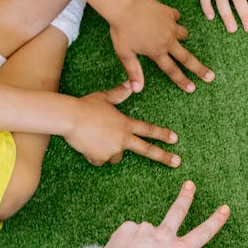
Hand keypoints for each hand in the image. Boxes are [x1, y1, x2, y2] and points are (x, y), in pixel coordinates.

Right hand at [66, 84, 180, 166]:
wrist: (69, 118)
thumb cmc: (85, 106)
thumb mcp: (104, 97)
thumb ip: (119, 94)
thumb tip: (130, 85)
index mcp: (125, 123)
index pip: (148, 129)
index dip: (162, 134)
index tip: (175, 139)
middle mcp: (123, 138)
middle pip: (146, 150)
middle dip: (164, 157)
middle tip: (177, 162)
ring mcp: (113, 150)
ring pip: (115, 156)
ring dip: (109, 150)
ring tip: (94, 137)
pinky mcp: (100, 158)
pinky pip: (99, 160)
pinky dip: (94, 155)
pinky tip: (86, 144)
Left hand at [103, 181, 230, 247]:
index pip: (203, 233)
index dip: (216, 221)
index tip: (224, 209)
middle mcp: (163, 235)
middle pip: (178, 211)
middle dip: (186, 197)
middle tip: (189, 185)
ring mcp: (144, 229)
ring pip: (149, 233)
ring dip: (145, 242)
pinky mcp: (126, 228)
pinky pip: (132, 234)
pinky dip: (130, 243)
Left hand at [109, 0, 211, 92]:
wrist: (124, 6)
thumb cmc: (121, 30)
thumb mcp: (125, 53)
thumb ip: (133, 71)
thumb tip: (137, 89)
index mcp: (157, 52)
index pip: (172, 70)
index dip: (183, 81)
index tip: (193, 89)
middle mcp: (167, 41)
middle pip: (187, 58)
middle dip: (200, 69)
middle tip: (211, 76)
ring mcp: (171, 26)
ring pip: (184, 34)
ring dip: (181, 37)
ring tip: (175, 36)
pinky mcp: (169, 13)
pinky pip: (176, 17)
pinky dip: (173, 19)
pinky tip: (166, 18)